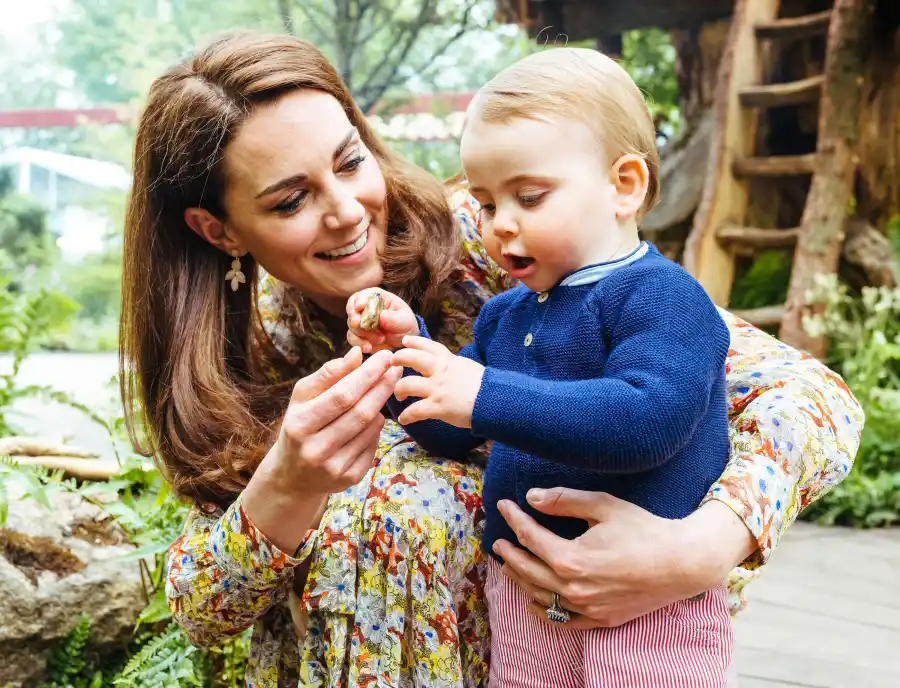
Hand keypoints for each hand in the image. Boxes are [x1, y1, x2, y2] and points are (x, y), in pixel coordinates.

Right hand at [243, 347, 401, 551]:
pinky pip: (373, 445)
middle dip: (382, 387)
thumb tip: (357, 353)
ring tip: (379, 392)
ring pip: (371, 429)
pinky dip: (377, 428)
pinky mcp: (349, 479)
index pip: (342, 395)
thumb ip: (329, 374)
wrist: (293, 474)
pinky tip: (372, 419)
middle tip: (395, 369)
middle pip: (361, 413)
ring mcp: (334, 468)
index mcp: (300, 425)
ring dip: (380, 406)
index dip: (367, 375)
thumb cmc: (300, 424)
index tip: (385, 356)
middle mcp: (316, 450)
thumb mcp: (303, 397)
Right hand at [346, 287, 418, 353]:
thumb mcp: (405, 320)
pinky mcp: (359, 335)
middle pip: (352, 310)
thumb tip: (382, 316)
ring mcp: (360, 322)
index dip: (359, 300)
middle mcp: (365, 308)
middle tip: (359, 324)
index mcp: (377, 298)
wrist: (404, 340)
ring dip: (363, 334)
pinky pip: (352, 339)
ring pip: (352, 326)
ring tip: (381, 339)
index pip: (363, 295)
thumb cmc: (405, 324)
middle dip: (355, 318)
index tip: (359, 307)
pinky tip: (369, 348)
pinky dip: (359, 343)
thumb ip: (394, 318)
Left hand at [392, 336, 484, 427]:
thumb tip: (448, 366)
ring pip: (407, 384)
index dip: (414, 342)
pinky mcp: (438, 407)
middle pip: (411, 358)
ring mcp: (437, 389)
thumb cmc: (485, 386)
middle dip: (398, 359)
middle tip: (392, 363)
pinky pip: (415, 411)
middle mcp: (440, 372)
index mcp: (449, 361)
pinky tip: (404, 419)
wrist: (495, 400)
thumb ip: (454, 366)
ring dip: (399, 390)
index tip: (404, 341)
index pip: (428, 346)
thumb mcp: (468, 368)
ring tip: (399, 395)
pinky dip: (406, 416)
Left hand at [493, 489, 755, 628]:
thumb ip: (564, 501)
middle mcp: (574, 588)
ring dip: (520, 580)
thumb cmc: (645, 530)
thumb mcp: (603, 506)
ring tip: (509, 565)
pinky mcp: (600, 619)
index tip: (503, 505)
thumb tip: (532, 497)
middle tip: (498, 541)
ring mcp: (586, 608)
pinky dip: (543, 610)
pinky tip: (533, 601)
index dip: (514, 519)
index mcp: (570, 559)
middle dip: (509, 553)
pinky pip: (562, 620)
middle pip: (527, 570)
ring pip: (540, 597)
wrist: (682, 563)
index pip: (530, 537)